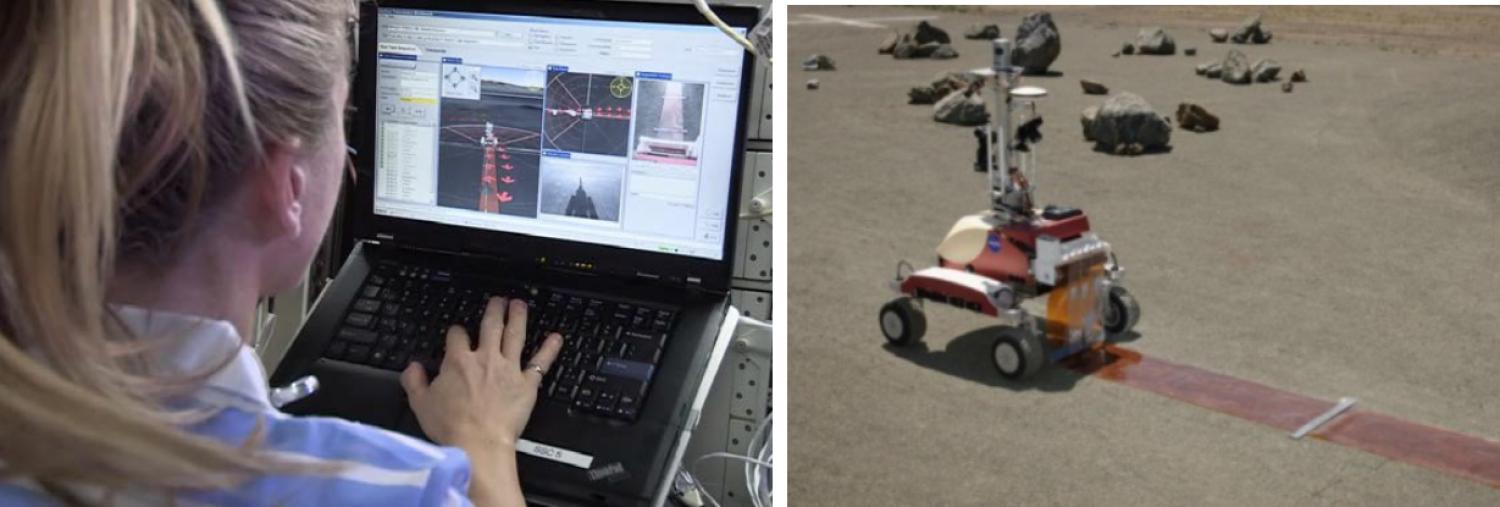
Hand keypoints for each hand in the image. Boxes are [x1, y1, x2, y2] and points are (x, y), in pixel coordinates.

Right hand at [400, 297, 562, 450]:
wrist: (478, 444)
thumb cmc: (451, 427)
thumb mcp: (421, 404)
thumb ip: (415, 382)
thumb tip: (412, 368)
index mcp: (458, 362)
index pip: (457, 336)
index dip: (457, 332)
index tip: (458, 332)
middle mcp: (485, 359)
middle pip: (490, 326)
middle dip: (494, 310)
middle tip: (498, 300)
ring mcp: (508, 369)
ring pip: (515, 335)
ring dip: (518, 317)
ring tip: (520, 305)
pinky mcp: (527, 384)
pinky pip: (540, 362)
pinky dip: (550, 349)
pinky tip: (556, 338)